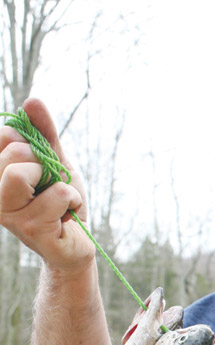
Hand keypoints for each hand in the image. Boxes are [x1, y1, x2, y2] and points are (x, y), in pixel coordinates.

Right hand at [0, 98, 93, 272]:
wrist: (78, 242)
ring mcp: (9, 216)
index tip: (40, 163)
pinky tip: (70, 215)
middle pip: (13, 153)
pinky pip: (57, 195)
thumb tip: (32, 101)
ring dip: (57, 181)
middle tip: (53, 184)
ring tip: (61, 198)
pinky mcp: (32, 231)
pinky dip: (74, 199)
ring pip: (21, 175)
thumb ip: (44, 134)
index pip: (5, 136)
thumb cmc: (62, 203)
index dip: (30, 142)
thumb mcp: (56, 161)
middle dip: (44, 162)